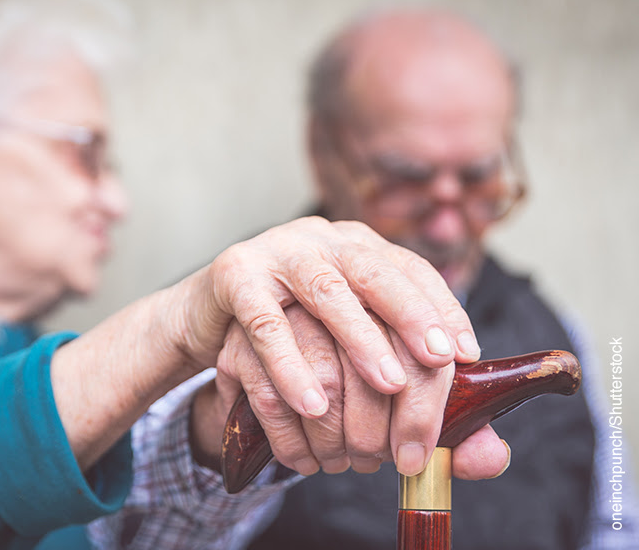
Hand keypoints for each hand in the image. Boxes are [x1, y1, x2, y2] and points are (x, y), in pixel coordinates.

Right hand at [184, 217, 479, 417]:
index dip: (442, 308)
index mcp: (358, 248)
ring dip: (359, 338)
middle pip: (374, 270)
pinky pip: (265, 323)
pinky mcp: (235, 275)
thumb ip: (414, 399)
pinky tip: (313, 403)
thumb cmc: (292, 333)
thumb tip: (488, 458)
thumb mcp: (347, 349)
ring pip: (325, 290)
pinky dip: (290, 364)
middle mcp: (324, 240)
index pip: (411, 270)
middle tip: (439, 360)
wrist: (212, 313)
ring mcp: (278, 252)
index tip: (465, 355)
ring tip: (388, 384)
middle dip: (411, 314)